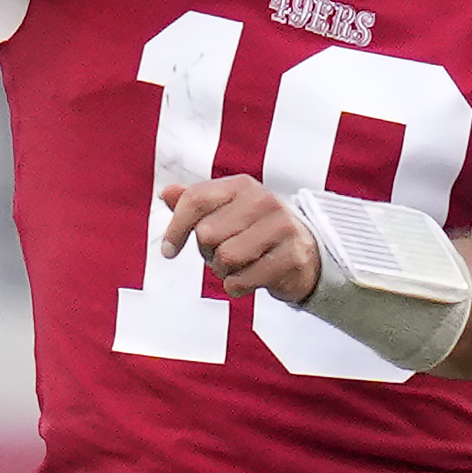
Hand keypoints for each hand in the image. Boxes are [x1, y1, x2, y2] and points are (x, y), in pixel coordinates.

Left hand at [159, 176, 323, 306]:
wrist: (305, 253)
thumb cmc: (255, 231)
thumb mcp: (225, 212)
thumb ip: (195, 202)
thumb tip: (166, 193)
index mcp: (242, 186)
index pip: (195, 200)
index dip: (175, 228)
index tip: (168, 251)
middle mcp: (264, 201)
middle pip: (206, 233)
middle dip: (207, 252)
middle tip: (223, 253)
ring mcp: (281, 228)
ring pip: (224, 258)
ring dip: (222, 270)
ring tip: (238, 265)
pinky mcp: (291, 257)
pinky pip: (241, 281)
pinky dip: (237, 287)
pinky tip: (249, 279)